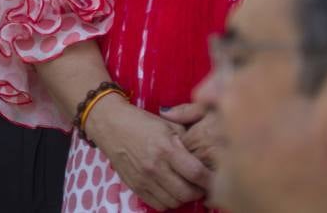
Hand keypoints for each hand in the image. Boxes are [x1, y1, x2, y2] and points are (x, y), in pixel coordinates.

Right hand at [84, 94, 210, 209]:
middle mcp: (155, 167)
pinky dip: (168, 201)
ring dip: (183, 197)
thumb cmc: (140, 121)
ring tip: (184, 185)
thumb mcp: (167, 125)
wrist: (109, 123)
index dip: (210, 180)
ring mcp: (143, 179)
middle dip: (198, 191)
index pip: (197, 173)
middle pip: (187, 193)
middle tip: (200, 183)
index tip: (217, 179)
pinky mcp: (135, 186)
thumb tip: (205, 157)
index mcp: (166, 149)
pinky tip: (168, 188)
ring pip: (174, 202)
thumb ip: (188, 141)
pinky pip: (158, 205)